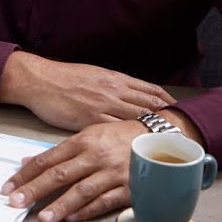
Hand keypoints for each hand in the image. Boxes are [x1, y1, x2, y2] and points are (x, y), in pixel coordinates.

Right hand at [0, 52, 176, 130]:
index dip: (167, 102)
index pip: (150, 90)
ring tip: (166, 142)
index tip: (178, 111)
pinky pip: (115, 131)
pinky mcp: (90, 120)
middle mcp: (114, 91)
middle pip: (149, 106)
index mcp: (115, 78)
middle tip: (181, 130)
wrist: (40, 80)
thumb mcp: (93, 74)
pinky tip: (137, 148)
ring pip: (136, 119)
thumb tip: (125, 92)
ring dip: (151, 130)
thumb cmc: (62, 77)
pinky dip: (128, 139)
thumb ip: (111, 84)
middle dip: (166, 118)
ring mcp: (103, 105)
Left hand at [1, 118, 146, 221]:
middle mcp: (95, 156)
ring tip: (43, 218)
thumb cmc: (119, 137)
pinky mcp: (129, 188)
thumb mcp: (88, 135)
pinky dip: (88, 210)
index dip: (26, 174)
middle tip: (17, 202)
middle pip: (60, 175)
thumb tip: (28, 162)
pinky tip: (73, 218)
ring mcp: (112, 173)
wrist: (159, 138)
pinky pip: (105, 201)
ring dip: (60, 205)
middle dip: (35, 190)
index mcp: (83, 141)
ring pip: (82, 191)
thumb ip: (59, 151)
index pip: (47, 159)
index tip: (9, 186)